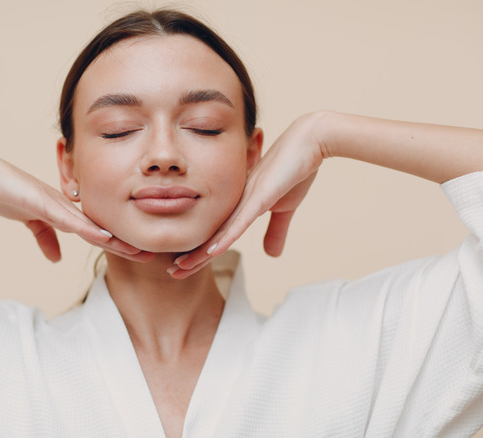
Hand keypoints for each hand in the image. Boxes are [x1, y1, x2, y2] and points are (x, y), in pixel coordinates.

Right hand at [0, 144, 152, 262]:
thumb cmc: (4, 191)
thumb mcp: (29, 220)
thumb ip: (45, 237)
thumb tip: (57, 258)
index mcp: (64, 210)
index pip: (96, 230)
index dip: (117, 242)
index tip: (138, 254)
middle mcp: (66, 205)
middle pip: (101, 228)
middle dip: (125, 243)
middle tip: (150, 255)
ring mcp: (55, 202)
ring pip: (91, 225)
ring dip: (114, 240)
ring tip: (137, 251)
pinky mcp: (41, 202)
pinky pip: (68, 219)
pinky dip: (87, 230)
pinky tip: (104, 238)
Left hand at [168, 114, 324, 277]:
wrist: (310, 142)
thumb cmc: (295, 170)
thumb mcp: (285, 208)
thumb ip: (275, 231)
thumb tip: (271, 255)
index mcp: (240, 205)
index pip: (217, 233)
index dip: (201, 252)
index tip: (184, 267)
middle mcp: (236, 202)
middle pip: (210, 235)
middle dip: (191, 255)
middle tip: (172, 272)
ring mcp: (246, 199)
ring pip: (219, 232)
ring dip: (200, 252)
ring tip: (180, 267)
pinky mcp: (260, 197)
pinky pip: (240, 222)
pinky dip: (225, 238)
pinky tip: (211, 252)